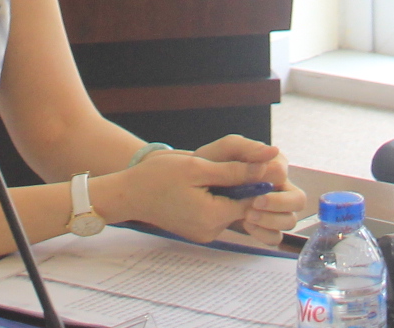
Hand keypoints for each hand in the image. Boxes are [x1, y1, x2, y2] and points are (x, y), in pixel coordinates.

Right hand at [91, 137, 304, 245]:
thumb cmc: (157, 176)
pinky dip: (213, 197)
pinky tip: (199, 182)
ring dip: (224, 189)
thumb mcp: (197, 167)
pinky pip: (215, 212)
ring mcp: (203, 233)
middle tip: (219, 163)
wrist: (127, 194)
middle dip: (237, 183)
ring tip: (206, 171)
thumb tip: (266, 167)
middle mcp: (211, 231)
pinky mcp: (196, 230)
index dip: (254, 179)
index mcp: (213, 217)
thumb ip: (234, 170)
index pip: (252, 200)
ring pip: (228, 208)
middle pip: (241, 205)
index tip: (247, 160)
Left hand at [194, 135, 304, 244]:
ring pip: (290, 220)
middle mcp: (279, 187)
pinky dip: (264, 234)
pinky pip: (276, 236)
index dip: (270, 182)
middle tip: (254, 205)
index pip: (283, 173)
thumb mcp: (224, 150)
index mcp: (273, 165)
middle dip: (279, 204)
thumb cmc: (212, 164)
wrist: (195, 187)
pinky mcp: (265, 225)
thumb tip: (274, 151)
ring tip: (246, 216)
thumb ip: (247, 147)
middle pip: (298, 200)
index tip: (251, 187)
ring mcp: (274, 208)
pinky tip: (247, 225)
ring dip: (270, 220)